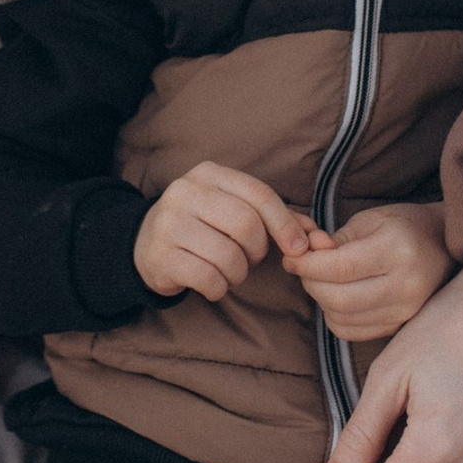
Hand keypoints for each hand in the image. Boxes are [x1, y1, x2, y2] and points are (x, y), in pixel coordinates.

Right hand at [133, 161, 324, 301]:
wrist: (145, 244)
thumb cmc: (203, 226)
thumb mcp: (234, 210)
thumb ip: (276, 219)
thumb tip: (316, 236)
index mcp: (209, 174)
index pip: (259, 194)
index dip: (285, 224)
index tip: (298, 248)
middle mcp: (185, 191)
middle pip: (246, 225)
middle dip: (257, 251)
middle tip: (249, 258)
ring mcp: (169, 222)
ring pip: (228, 256)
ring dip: (238, 273)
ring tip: (229, 270)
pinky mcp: (160, 255)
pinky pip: (209, 279)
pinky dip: (219, 288)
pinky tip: (211, 282)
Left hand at [283, 202, 455, 341]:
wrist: (446, 247)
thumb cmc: (404, 226)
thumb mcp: (371, 220)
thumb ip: (337, 240)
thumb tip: (305, 256)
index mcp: (397, 251)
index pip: (339, 268)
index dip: (307, 264)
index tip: (291, 256)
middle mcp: (405, 287)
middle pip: (338, 298)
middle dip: (310, 282)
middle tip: (303, 266)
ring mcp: (406, 312)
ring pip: (342, 319)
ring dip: (320, 299)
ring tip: (322, 278)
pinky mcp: (401, 327)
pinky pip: (354, 332)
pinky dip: (335, 316)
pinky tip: (338, 296)